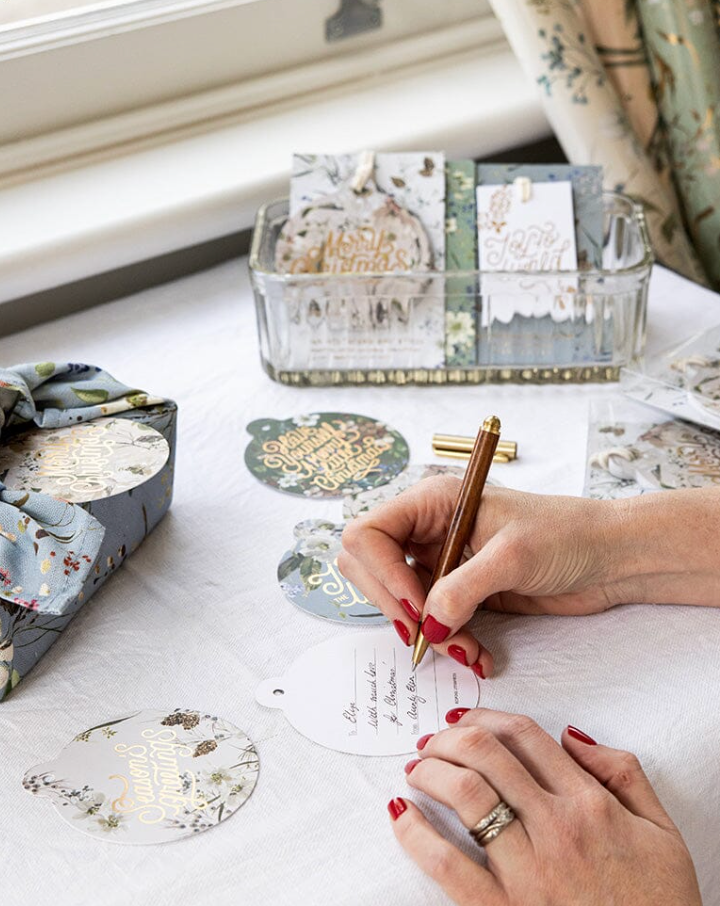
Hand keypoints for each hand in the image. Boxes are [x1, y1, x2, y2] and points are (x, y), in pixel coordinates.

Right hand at [339, 479, 624, 675]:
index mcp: (432, 502)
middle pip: (370, 568)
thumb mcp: (512, 556)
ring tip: (466, 650)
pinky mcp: (459, 591)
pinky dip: (447, 642)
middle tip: (427, 634)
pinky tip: (479, 654)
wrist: (610, 558)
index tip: (416, 604)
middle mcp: (427, 528)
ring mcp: (440, 561)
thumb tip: (425, 624)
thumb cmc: (568, 534)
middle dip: (395, 607)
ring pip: (399, 602)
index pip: (368, 533)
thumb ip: (462, 589)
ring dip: (425, 632)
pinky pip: (431, 621)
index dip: (381, 572)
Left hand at [388, 709, 700, 905]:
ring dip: (430, 770)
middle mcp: (555, 827)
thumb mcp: (660, 830)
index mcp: (589, 803)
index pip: (525, 737)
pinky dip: (415, 834)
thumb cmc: (659, 904)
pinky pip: (448, 865)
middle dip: (450, 737)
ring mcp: (527, 870)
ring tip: (416, 769)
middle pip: (487, 754)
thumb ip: (623, 772)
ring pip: (466, 794)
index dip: (486, 717)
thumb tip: (571, 735)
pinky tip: (401, 813)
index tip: (463, 719)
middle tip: (432, 741)